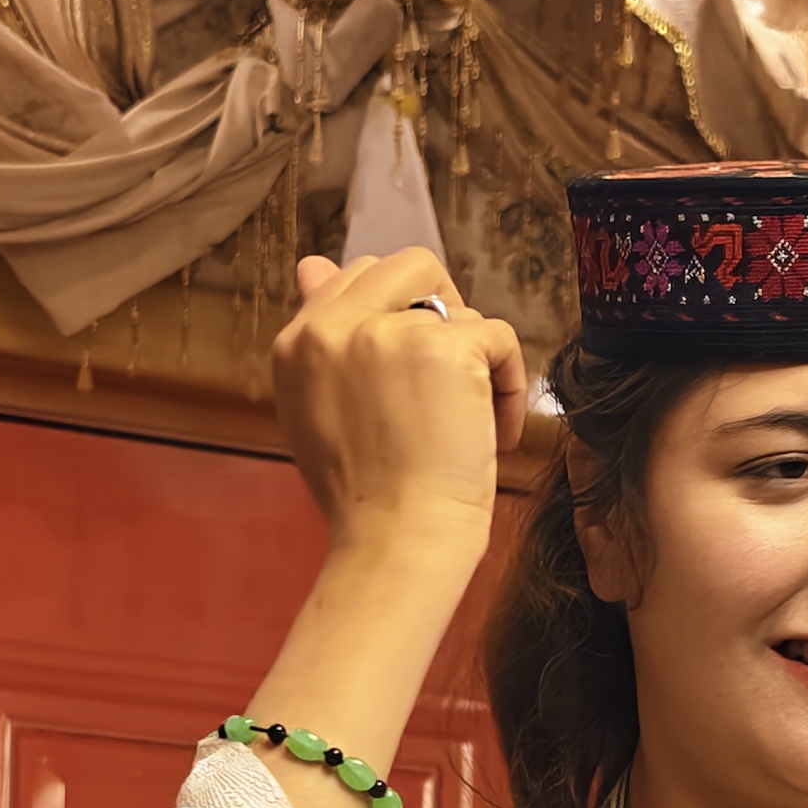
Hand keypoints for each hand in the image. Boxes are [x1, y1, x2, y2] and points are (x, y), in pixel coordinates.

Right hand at [271, 247, 526, 586]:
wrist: (394, 542)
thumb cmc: (366, 498)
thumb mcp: (320, 411)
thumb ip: (323, 340)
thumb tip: (313, 265)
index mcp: (298, 342)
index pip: (356, 277)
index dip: (401, 317)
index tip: (417, 374)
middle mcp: (333, 326)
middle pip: (409, 266)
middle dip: (444, 317)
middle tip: (449, 387)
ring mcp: (386, 331)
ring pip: (459, 307)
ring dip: (477, 364)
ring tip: (467, 426)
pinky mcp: (443, 347)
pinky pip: (499, 337)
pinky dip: (509, 386)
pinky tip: (493, 433)